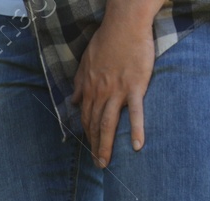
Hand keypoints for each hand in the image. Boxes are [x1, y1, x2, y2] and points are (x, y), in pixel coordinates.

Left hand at [71, 0, 163, 166]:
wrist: (124, 26)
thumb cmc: (106, 41)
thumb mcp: (85, 63)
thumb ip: (79, 84)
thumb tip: (72, 101)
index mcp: (89, 88)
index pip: (86, 117)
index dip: (87, 134)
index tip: (89, 147)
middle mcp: (100, 94)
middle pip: (95, 125)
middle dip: (94, 146)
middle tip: (97, 165)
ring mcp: (117, 92)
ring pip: (109, 124)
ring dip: (106, 145)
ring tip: (106, 162)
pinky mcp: (135, 87)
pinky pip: (135, 113)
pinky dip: (136, 130)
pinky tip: (137, 146)